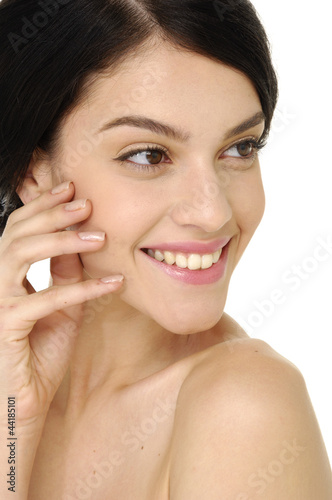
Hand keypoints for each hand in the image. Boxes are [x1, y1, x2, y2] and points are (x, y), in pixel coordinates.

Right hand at [0, 181, 122, 430]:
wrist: (26, 394)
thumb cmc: (41, 347)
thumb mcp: (62, 303)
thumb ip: (65, 271)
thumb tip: (81, 237)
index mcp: (6, 272)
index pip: (19, 228)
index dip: (43, 206)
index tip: (71, 188)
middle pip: (17, 233)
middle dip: (52, 214)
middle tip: (86, 203)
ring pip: (20, 253)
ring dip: (62, 241)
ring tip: (99, 237)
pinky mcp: (6, 323)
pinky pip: (46, 298)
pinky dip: (83, 289)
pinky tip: (113, 283)